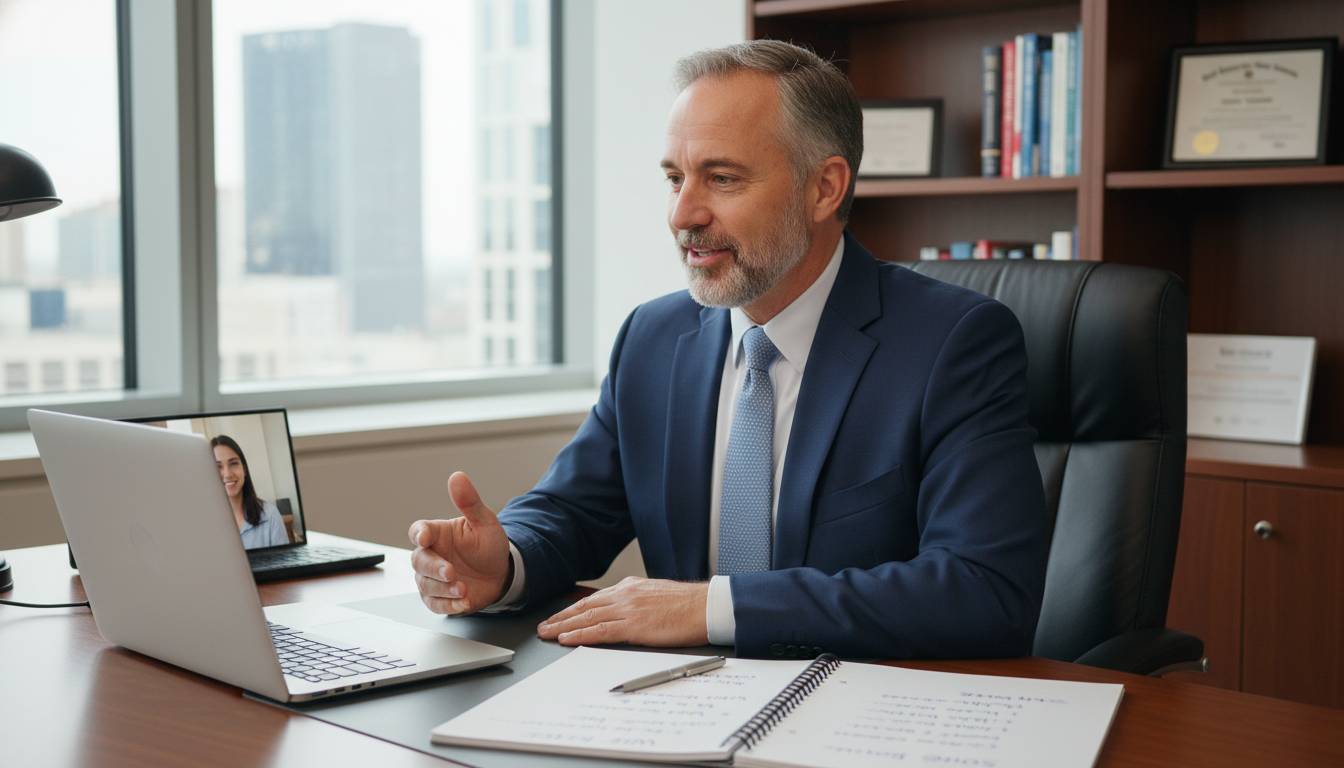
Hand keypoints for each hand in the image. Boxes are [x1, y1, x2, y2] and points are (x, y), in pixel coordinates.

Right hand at [409, 472, 511, 614]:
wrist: (500, 572)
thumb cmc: (488, 544)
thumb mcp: (485, 522)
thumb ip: (470, 502)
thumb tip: (457, 477)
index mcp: (438, 534)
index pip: (419, 531)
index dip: (419, 534)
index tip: (425, 537)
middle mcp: (431, 555)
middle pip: (418, 561)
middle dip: (433, 568)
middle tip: (450, 572)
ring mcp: (433, 578)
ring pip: (425, 585)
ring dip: (443, 589)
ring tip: (463, 589)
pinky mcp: (439, 597)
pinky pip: (435, 604)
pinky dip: (448, 606)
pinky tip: (464, 602)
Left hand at [537, 577, 708, 646]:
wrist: (706, 606)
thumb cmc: (688, 605)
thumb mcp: (657, 595)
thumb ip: (638, 601)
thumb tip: (625, 613)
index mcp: (631, 587)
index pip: (595, 599)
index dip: (574, 609)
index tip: (560, 616)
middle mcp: (626, 594)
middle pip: (585, 607)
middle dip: (561, 617)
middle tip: (543, 626)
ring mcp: (629, 609)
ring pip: (587, 617)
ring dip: (563, 626)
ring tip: (546, 633)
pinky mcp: (634, 625)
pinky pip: (600, 630)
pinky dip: (580, 634)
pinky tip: (566, 638)